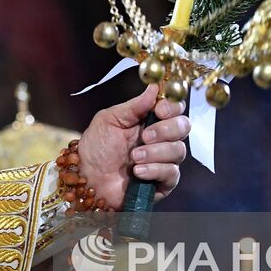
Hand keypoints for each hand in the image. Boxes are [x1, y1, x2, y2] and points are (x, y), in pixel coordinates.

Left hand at [76, 85, 189, 209]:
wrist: (87, 178)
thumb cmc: (96, 148)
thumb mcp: (110, 119)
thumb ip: (134, 106)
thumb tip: (155, 87)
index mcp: (149, 120)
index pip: (175, 108)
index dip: (172, 106)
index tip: (160, 110)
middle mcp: (161, 139)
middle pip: (184, 127)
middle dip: (166, 130)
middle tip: (145, 136)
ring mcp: (163, 160)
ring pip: (179, 150)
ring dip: (156, 152)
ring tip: (134, 157)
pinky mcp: (163, 182)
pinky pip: (172, 173)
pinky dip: (155, 170)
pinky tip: (138, 171)